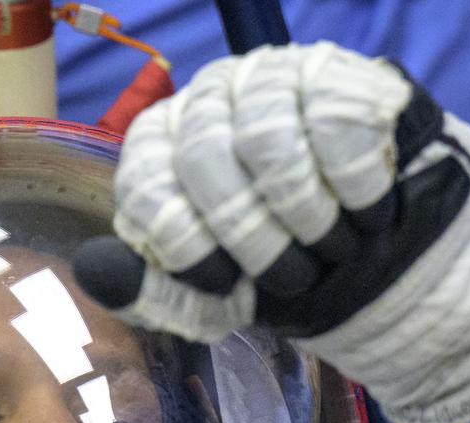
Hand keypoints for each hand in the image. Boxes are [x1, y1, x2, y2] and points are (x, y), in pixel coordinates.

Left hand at [73, 42, 457, 342]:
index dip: (186, 247)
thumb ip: (154, 294)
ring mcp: (269, 76)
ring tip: (331, 246)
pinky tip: (366, 213)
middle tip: (291, 275)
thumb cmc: (280, 270)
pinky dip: (354, 191)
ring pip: (270, 142)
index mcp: (160, 147)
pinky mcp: (334, 75)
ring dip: (308, 219)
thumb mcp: (214, 301)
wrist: (372, 259)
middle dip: (252, 238)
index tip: (226, 282)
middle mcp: (206, 99)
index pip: (146, 185)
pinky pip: (335, 129)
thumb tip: (97, 270)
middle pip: (204, 159)